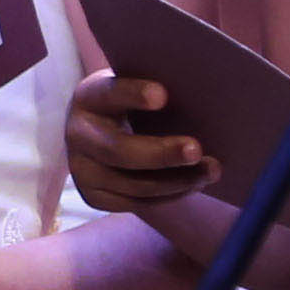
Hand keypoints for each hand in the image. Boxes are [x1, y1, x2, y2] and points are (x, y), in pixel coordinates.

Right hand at [67, 68, 211, 215]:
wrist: (104, 131)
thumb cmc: (132, 103)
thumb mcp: (134, 86)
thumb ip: (155, 91)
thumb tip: (204, 98)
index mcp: (89, 97)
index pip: (109, 93)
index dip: (133, 94)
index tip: (163, 95)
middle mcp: (78, 134)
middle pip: (118, 150)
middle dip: (161, 153)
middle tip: (196, 150)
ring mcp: (82, 170)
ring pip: (134, 184)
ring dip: (177, 180)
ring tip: (211, 170)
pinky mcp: (94, 196)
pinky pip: (137, 203)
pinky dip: (171, 195)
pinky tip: (194, 183)